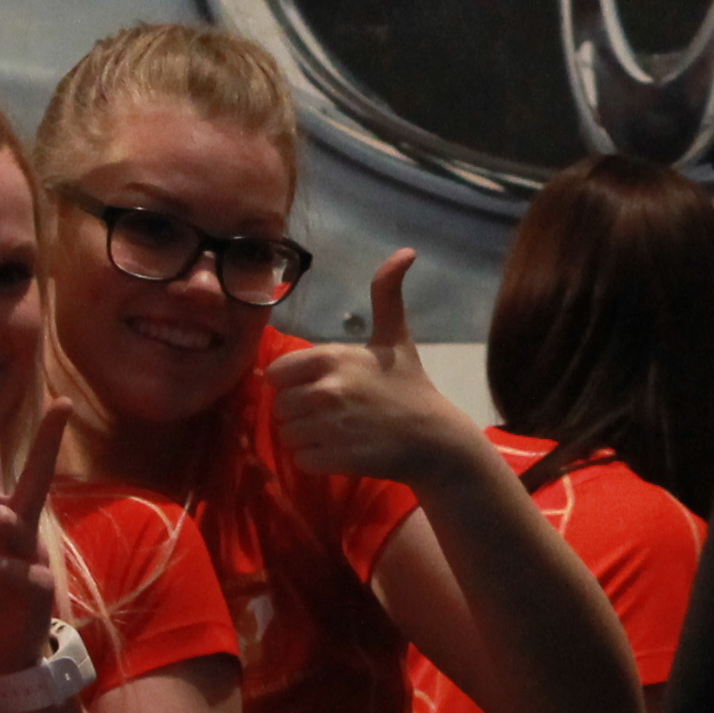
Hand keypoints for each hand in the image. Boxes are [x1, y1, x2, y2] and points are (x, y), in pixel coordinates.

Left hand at [264, 251, 476, 487]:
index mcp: (334, 358)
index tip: (318, 389)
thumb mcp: (396, 339)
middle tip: (330, 416)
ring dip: (306, 438)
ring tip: (335, 434)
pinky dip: (316, 460)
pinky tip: (340, 453)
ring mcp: (331, 426)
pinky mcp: (336, 458)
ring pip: (288, 435)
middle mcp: (328, 390)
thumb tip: (406, 251)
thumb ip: (387, 295)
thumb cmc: (410, 387)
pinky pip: (301, 460)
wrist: (436, 440)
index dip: (293, 383)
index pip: (277, 373)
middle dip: (300, 414)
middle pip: (280, 407)